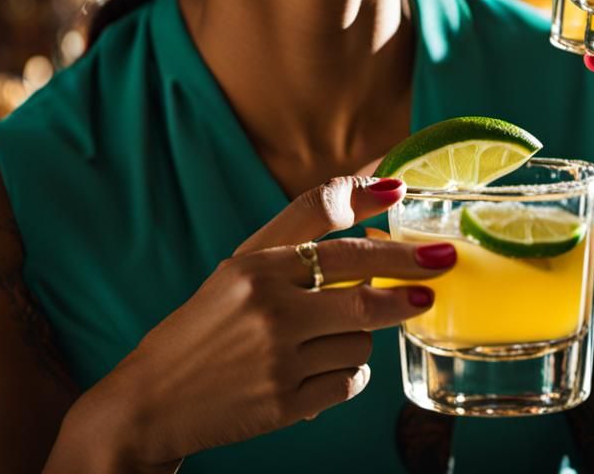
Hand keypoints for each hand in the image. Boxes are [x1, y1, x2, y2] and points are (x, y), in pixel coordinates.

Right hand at [70, 177, 453, 468]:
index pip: (321, 218)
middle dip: (411, 272)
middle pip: (362, 281)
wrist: (152, 400)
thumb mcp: (237, 271)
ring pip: (361, 336)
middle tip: (441, 267)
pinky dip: (349, 374)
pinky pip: (350, 381)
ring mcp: (278, 355)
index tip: (400, 191)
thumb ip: (294, 240)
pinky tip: (323, 369)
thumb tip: (366, 205)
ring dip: (362, 335)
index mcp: (253, 264)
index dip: (365, 201)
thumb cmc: (204, 327)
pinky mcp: (286, 401)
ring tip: (330, 338)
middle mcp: (267, 304)